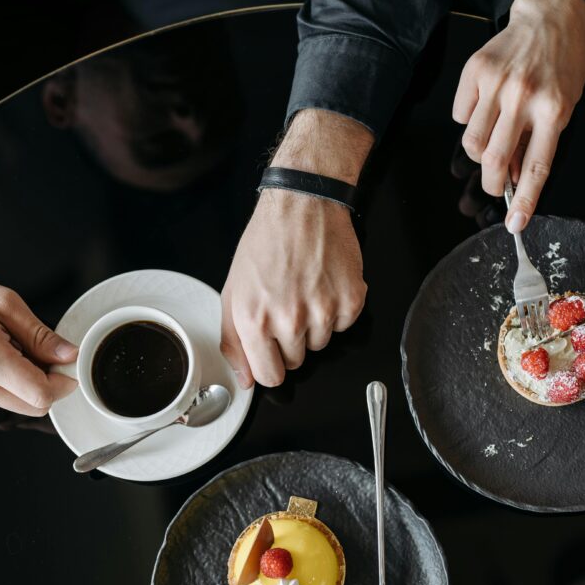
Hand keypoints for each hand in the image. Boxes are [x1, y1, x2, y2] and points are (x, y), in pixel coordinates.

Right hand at [0, 237, 76, 414]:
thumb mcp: (3, 303)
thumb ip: (40, 335)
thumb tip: (68, 355)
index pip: (42, 395)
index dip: (64, 383)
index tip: (68, 367)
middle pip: (35, 406)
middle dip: (48, 384)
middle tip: (39, 353)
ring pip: (18, 405)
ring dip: (25, 384)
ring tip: (6, 349)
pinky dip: (4, 385)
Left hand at [220, 109, 371, 387]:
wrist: (302, 205)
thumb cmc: (267, 242)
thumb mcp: (234, 291)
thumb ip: (234, 341)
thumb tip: (245, 378)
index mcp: (255, 320)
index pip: (270, 376)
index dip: (271, 365)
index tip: (272, 351)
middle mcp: (289, 319)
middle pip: (298, 361)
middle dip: (292, 340)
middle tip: (287, 304)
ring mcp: (323, 311)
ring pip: (321, 344)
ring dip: (315, 324)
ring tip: (305, 289)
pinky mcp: (351, 300)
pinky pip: (345, 326)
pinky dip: (337, 309)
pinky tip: (324, 284)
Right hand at [452, 0, 584, 231]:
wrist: (550, 17)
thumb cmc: (562, 64)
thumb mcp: (564, 106)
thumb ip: (540, 141)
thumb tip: (513, 177)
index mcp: (554, 111)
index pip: (536, 167)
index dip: (524, 200)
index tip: (515, 224)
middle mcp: (524, 98)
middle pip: (494, 160)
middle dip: (490, 183)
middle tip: (493, 185)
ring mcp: (497, 84)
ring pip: (470, 141)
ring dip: (477, 153)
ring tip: (489, 143)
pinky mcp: (475, 72)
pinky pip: (460, 114)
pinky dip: (469, 119)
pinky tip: (485, 107)